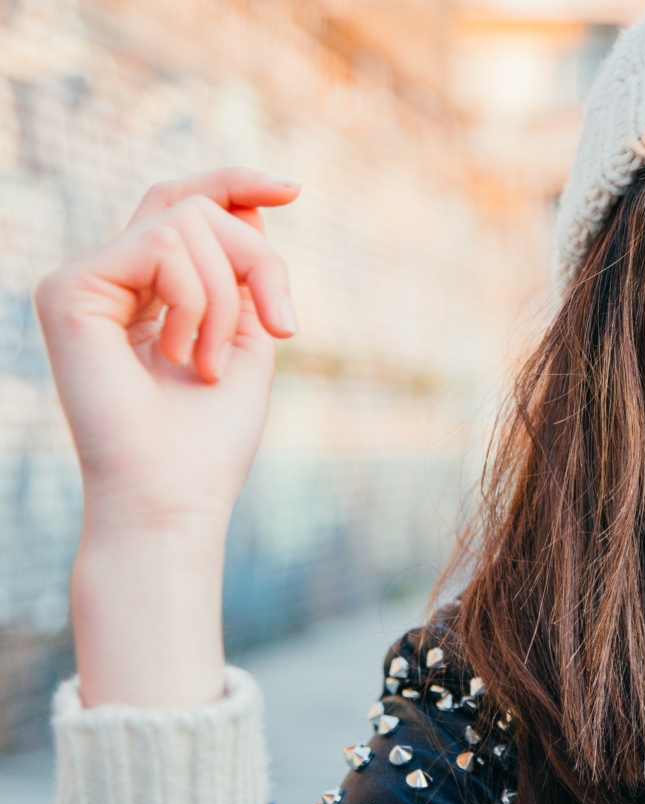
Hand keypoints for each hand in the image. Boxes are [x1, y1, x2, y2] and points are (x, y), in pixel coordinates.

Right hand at [35, 168, 299, 706]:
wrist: (174, 495)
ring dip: (228, 296)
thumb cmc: (211, 435)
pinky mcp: (68, 290)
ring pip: (185, 220)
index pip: (183, 208)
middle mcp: (110, 281)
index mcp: (147, 292)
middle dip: (257, 258)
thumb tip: (248, 204)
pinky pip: (161, 243)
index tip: (293, 189)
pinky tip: (185, 356)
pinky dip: (198, 300)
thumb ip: (243, 270)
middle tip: (279, 326)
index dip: (235, 185)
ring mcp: (84, 283)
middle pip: (194, 206)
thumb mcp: (247, 335)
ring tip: (211, 363)